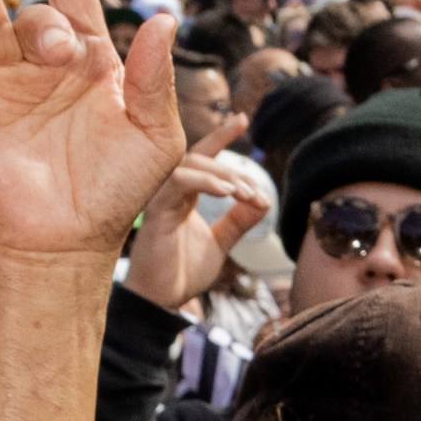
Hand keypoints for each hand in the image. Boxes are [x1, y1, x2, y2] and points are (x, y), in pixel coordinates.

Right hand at [0, 0, 181, 268]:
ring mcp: (4, 81)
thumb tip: (161, 20)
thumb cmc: (119, 189)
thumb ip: (154, 79)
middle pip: (38, 13)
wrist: (68, 240)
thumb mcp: (155, 134)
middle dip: (48, 26)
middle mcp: (44, 61)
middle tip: (60, 56)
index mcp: (93, 58)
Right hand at [122, 139, 266, 314]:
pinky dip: (205, 182)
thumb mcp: (220, 243)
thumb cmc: (181, 273)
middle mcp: (169, 192)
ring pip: (190, 166)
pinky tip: (226, 192)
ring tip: (245, 194)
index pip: (202, 158)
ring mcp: (161, 199)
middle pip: (200, 160)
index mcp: (182, 196)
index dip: (221, 136)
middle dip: (234, 171)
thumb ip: (238, 222)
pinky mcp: (156, 212)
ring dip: (223, 175)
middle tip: (257, 194)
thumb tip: (263, 202)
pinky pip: (178, 183)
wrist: (160, 302)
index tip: (242, 118)